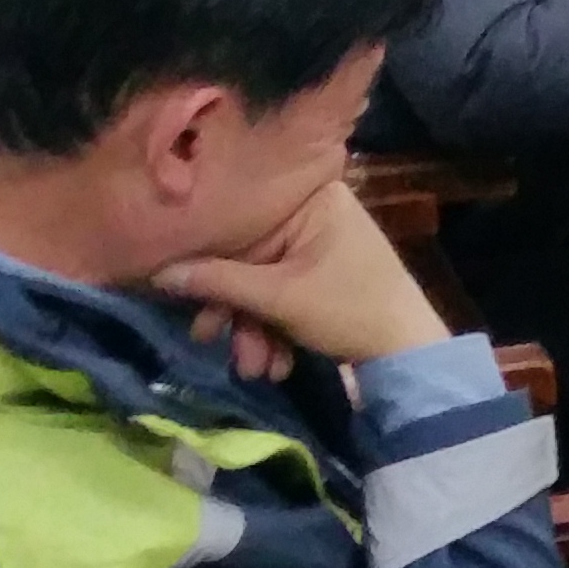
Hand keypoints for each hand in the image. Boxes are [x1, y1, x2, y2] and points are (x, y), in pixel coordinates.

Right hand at [153, 173, 446, 370]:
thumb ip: (217, 281)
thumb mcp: (277, 298)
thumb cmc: (348, 309)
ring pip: (264, 283)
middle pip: (250, 257)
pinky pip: (284, 294)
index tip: (178, 290)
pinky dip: (275, 329)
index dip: (207, 257)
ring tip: (257, 368)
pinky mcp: (325, 275)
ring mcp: (322, 245)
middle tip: (210, 341)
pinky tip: (277, 365)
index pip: (242, 219)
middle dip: (234, 310)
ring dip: (253, 329)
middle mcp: (317, 212)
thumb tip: (159, 272)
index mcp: (314, 199)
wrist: (409, 352)